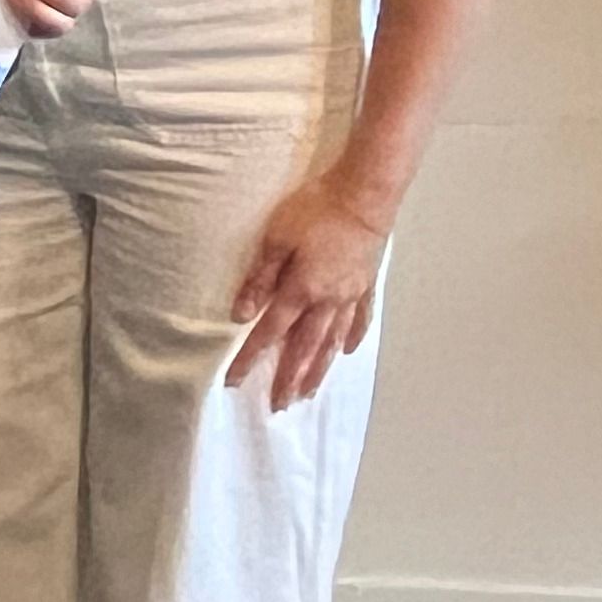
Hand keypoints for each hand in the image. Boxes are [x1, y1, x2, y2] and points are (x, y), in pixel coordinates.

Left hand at [227, 168, 392, 408]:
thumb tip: (242, 314)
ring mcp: (350, 295)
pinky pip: (359, 320)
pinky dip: (351, 338)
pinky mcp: (366, 284)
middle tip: (279, 405)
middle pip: (304, 348)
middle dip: (288, 378)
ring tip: (308, 392)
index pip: (269, 332)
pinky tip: (346, 352)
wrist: (365, 196)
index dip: (250, 358)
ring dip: (318, 369)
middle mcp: (328, 300)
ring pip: (331, 342)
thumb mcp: (275, 240)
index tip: (234, 381)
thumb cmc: (315, 211)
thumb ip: (259, 279)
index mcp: (301, 290)